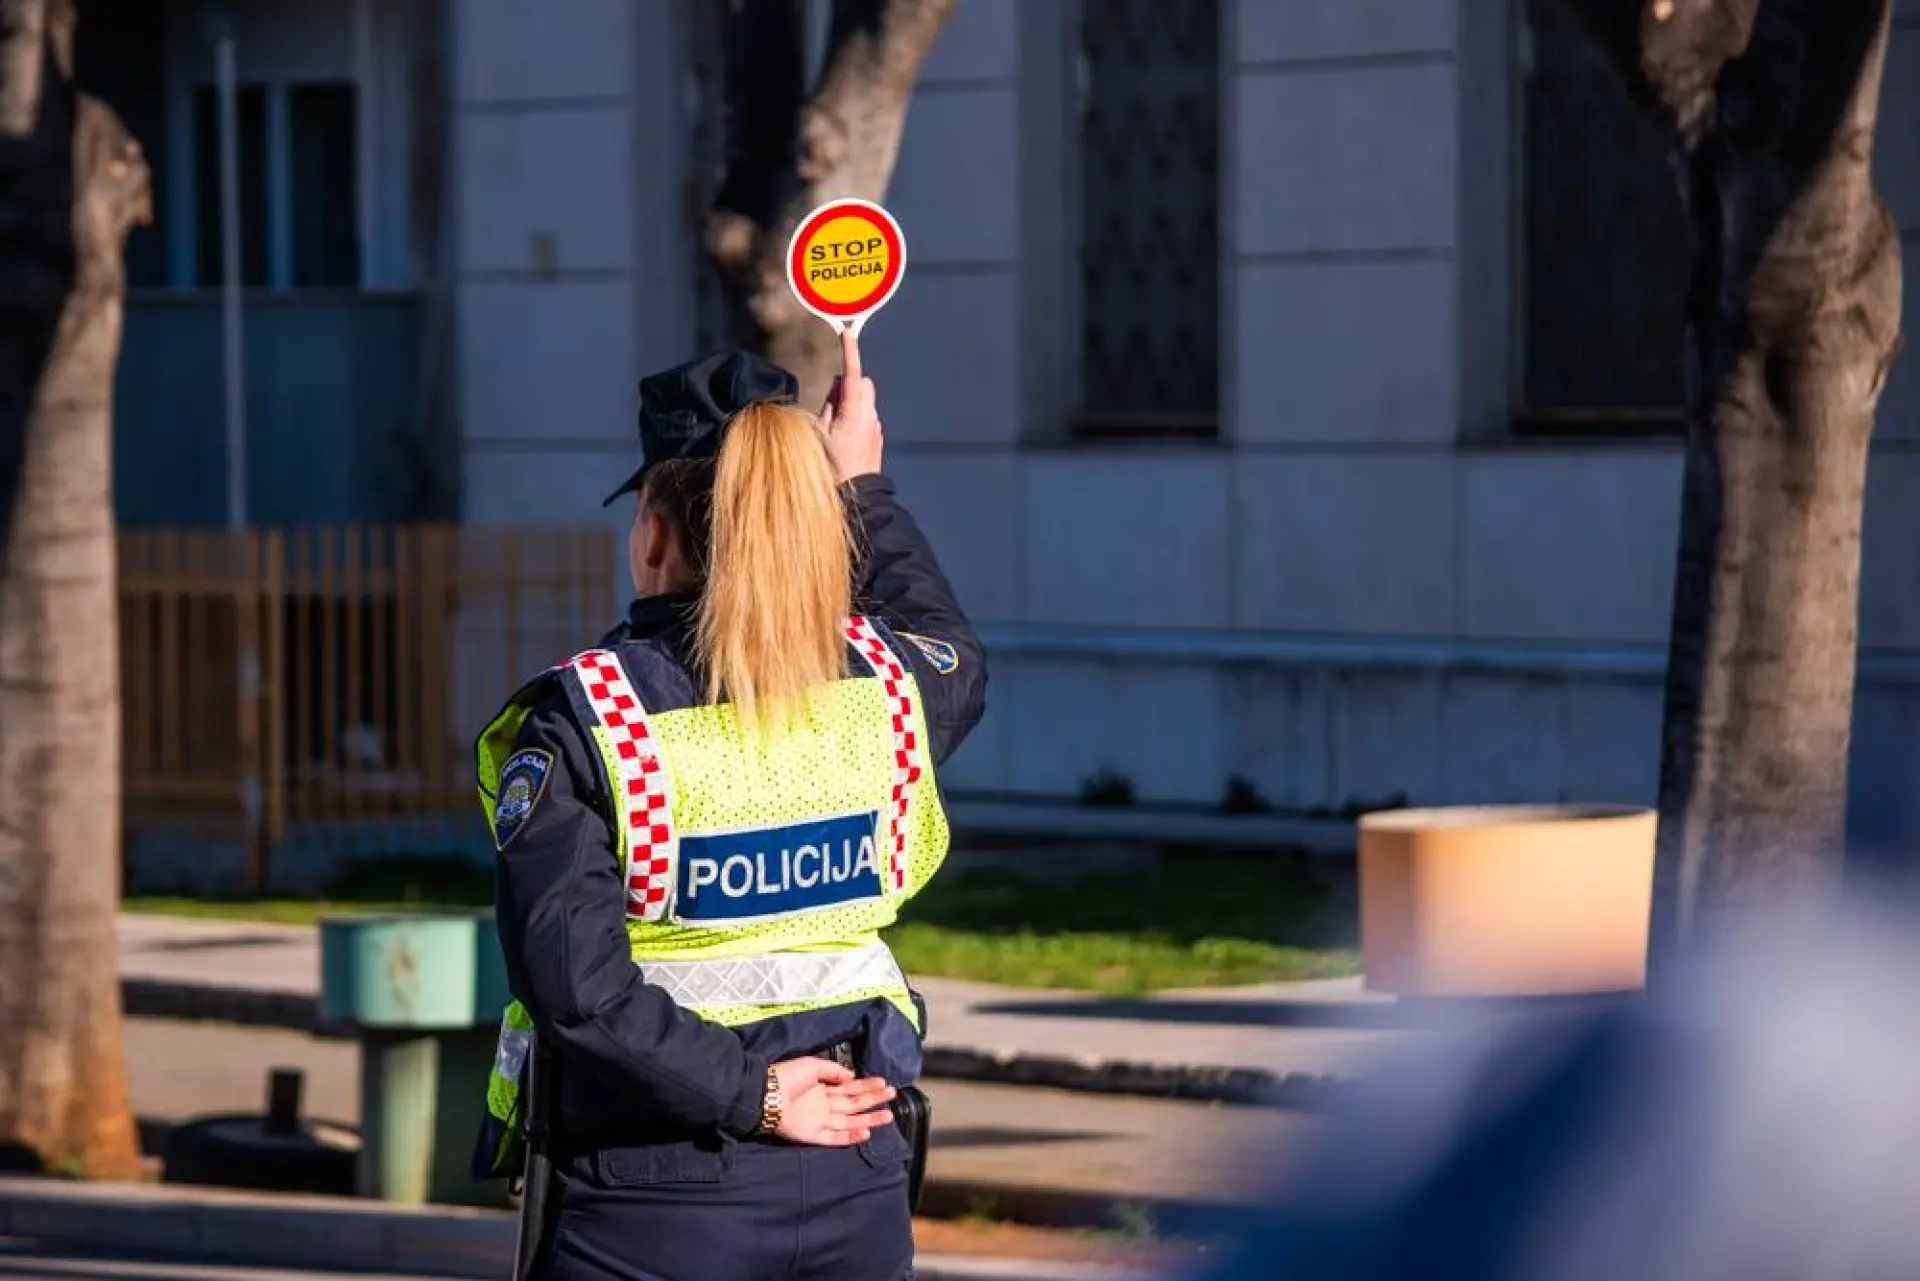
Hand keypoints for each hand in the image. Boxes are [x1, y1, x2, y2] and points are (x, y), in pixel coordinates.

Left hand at [769, 1057, 895, 1146]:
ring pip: (850, 1121)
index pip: (850, 1087)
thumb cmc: (787, 1076)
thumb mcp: (812, 1066)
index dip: (867, 1085)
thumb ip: (833, 1071)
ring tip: (888, 1115)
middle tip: (892, 1095)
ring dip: (869, 1118)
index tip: (883, 1082)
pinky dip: (850, 1136)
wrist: (765, 1093)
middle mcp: (824, 1105)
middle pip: (854, 1104)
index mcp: (823, 1088)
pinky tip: (866, 1132)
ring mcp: (820, 1121)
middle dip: (874, 1099)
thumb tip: (852, 1076)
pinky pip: (835, 1137)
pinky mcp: (813, 1135)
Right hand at [819, 328, 884, 480]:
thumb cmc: (831, 468)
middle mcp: (870, 417)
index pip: (854, 375)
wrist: (856, 498)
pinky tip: (842, 438)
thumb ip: (828, 406)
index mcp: (854, 413)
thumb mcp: (818, 435)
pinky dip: (855, 416)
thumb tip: (837, 389)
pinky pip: (866, 417)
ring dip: (850, 402)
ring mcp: (876, 428)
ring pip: (865, 401)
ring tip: (832, 426)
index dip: (850, 352)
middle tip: (828, 401)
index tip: (848, 333)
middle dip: (848, 384)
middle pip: (863, 384)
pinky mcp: (877, 439)